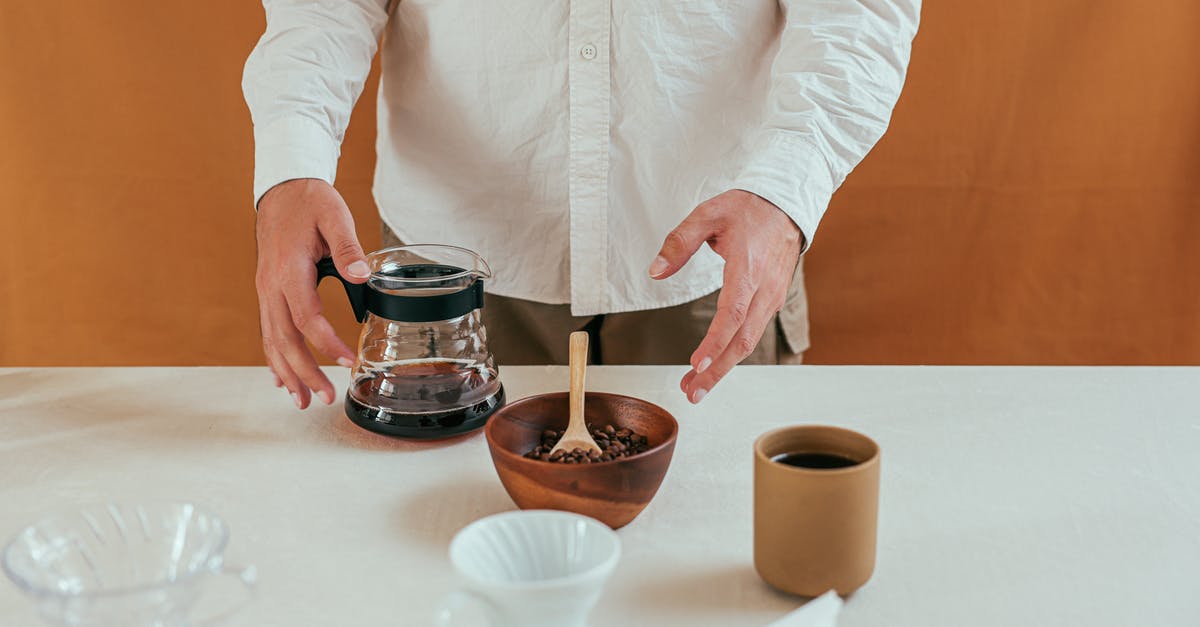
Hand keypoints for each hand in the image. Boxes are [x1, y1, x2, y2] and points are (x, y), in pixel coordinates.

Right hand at [255, 178, 367, 408]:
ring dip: (288, 373)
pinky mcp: (267, 292)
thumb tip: (362, 274)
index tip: (347, 361)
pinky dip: (274, 358)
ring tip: (303, 401)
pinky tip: (282, 379)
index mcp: (289, 269)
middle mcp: (270, 285)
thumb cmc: (309, 202)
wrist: (282, 189)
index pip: (307, 316)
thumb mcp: (334, 216)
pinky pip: (268, 331)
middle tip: (325, 398)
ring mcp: (265, 291)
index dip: (326, 343)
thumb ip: (348, 246)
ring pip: (272, 340)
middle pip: (284, 338)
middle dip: (305, 372)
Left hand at [649, 190, 802, 403]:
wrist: (787, 203)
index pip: (733, 313)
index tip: (697, 364)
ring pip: (749, 341)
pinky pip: (753, 332)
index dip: (715, 342)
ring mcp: (772, 297)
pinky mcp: (772, 300)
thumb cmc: (747, 209)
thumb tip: (655, 271)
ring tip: (696, 387)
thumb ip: (679, 242)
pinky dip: (734, 353)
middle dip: (716, 370)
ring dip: (723, 368)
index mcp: (748, 268)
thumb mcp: (707, 214)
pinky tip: (715, 364)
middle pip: (743, 340)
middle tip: (691, 392)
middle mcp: (765, 288)